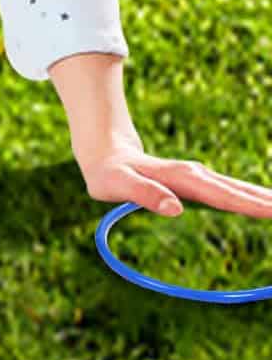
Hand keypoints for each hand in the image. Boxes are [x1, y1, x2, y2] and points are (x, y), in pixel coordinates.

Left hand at [76, 134, 271, 218]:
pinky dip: (255, 199)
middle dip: (269, 202)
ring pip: (241, 189)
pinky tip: (268, 206)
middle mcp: (197, 176)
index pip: (225, 197)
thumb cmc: (107, 173)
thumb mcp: (116, 184)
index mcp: (183, 179)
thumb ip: (143, 195)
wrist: (104, 150)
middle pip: (241, 191)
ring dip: (267, 199)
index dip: (252, 205)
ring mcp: (201, 178)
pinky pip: (234, 192)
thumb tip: (174, 209)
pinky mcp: (200, 183)